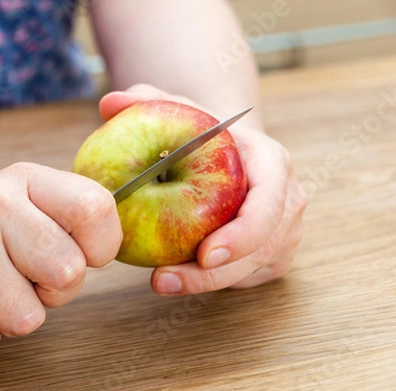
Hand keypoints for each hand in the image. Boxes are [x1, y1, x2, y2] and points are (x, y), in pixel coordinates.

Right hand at [0, 163, 121, 350]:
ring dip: (13, 313)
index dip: (100, 246)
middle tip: (23, 276)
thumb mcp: (18, 201)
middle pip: (68, 272)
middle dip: (54, 291)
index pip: (97, 208)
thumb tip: (114, 246)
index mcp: (24, 178)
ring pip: (30, 315)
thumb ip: (66, 217)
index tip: (80, 254)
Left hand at [99, 84, 306, 294]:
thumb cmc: (203, 134)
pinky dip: (212, 283)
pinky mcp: (270, 254)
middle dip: (215, 275)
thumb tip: (108, 103)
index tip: (205, 254)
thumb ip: (147, 101)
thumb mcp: (180, 110)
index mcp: (273, 164)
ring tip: (160, 282)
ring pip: (251, 271)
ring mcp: (283, 232)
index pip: (269, 204)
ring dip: (206, 284)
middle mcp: (287, 201)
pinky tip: (176, 280)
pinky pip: (244, 277)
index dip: (244, 234)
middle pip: (262, 249)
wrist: (229, 152)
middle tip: (164, 281)